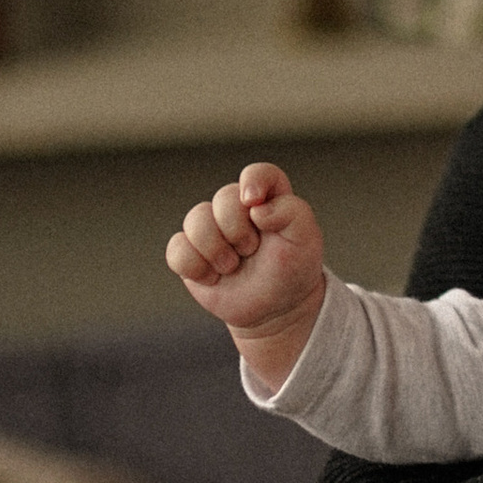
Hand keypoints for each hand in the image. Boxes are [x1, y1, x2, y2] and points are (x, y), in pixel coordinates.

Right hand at [166, 161, 327, 384]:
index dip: (253, 181)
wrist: (274, 308)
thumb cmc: (292, 269)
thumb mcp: (306, 240)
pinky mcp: (190, 252)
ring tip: (233, 266)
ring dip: (216, 250)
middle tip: (252, 251)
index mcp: (269, 198)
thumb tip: (257, 207)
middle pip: (223, 198)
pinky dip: (194, 267)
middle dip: (238, 231)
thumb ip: (292, 212)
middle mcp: (236, 207)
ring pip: (194, 220)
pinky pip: (177, 249)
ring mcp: (210, 228)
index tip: (253, 202)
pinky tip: (213, 277)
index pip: (258, 174)